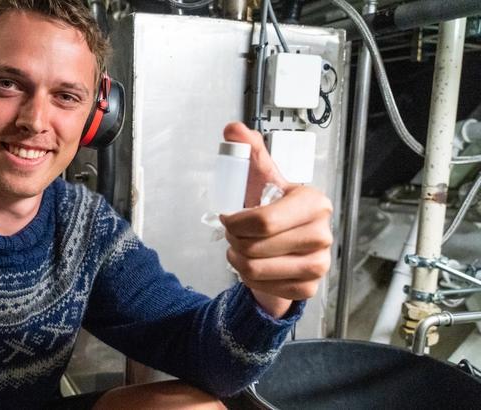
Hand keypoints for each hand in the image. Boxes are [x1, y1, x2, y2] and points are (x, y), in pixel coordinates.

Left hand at [218, 122, 332, 317]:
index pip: (263, 221)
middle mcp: (321, 233)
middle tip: (235, 233)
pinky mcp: (309, 287)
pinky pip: (262, 286)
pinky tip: (256, 265)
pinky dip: (248, 278)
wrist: (284, 246)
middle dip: (234, 240)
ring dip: (237, 259)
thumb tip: (233, 130)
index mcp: (313, 202)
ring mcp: (319, 263)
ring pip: (254, 269)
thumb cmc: (272, 209)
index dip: (235, 222)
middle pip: (255, 247)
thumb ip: (248, 151)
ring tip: (242, 248)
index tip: (230, 217)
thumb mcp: (260, 179)